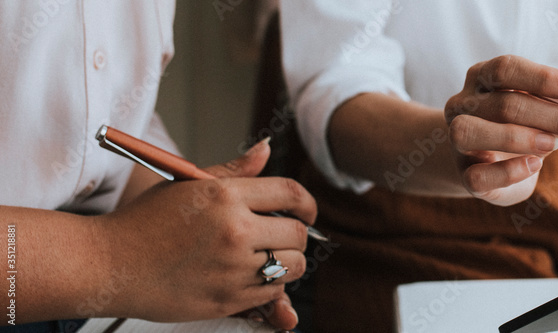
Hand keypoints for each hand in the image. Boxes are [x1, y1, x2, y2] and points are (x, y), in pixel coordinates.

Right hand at [95, 139, 314, 329]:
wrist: (107, 264)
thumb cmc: (145, 221)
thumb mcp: (187, 184)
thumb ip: (234, 170)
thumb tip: (267, 148)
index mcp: (224, 195)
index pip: (291, 194)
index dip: (307, 204)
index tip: (306, 212)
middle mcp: (233, 230)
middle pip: (298, 234)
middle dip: (296, 236)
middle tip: (280, 238)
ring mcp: (231, 268)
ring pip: (292, 267)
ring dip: (287, 264)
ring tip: (265, 258)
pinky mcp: (226, 299)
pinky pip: (271, 294)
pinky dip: (268, 288)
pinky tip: (247, 278)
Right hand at [444, 54, 557, 205]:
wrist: (486, 162)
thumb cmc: (521, 125)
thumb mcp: (548, 106)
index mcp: (483, 77)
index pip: (508, 68)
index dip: (547, 79)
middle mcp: (463, 103)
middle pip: (504, 104)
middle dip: (555, 116)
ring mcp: (458, 140)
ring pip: (472, 132)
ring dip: (521, 138)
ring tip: (555, 145)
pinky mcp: (464, 175)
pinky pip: (478, 175)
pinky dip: (510, 171)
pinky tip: (534, 166)